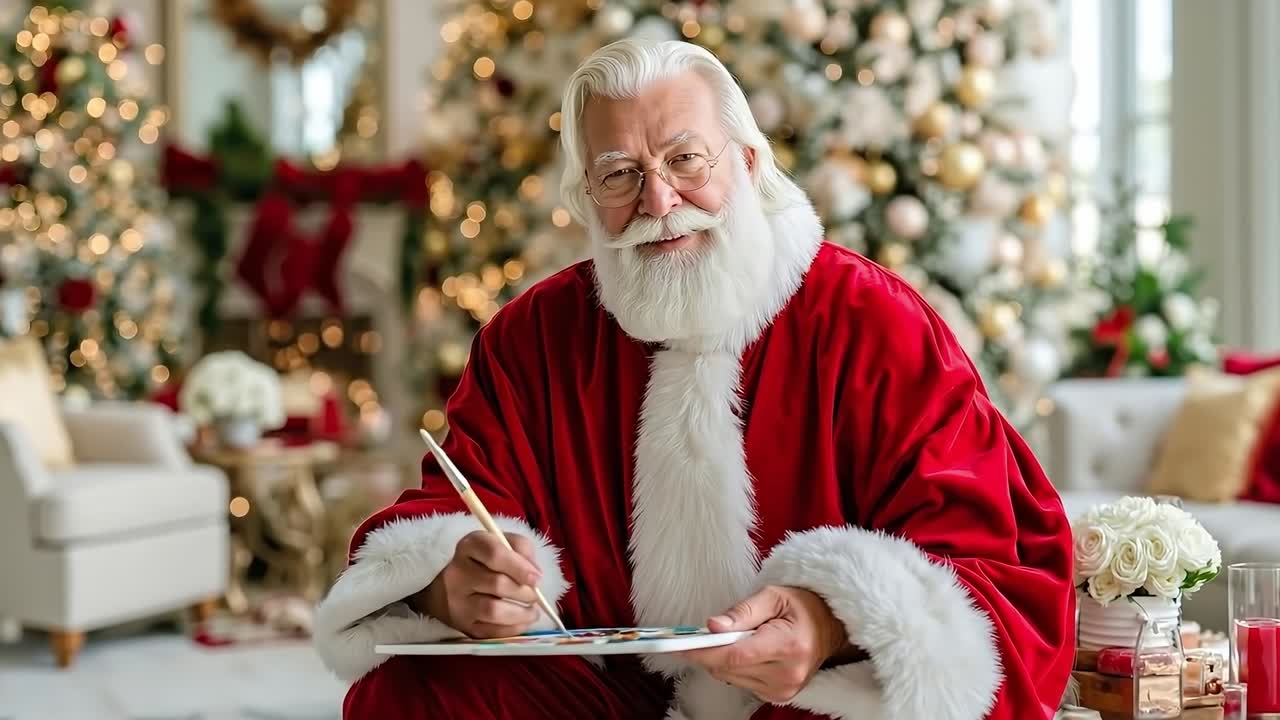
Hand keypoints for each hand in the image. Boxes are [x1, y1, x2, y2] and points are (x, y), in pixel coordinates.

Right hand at [412, 531, 543, 637]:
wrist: (447, 588)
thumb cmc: (483, 561)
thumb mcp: (501, 543)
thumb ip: (521, 549)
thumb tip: (535, 574)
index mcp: (469, 546)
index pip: (494, 553)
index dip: (519, 566)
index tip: (537, 578)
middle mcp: (458, 573)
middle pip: (497, 583)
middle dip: (524, 592)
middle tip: (535, 595)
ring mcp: (457, 602)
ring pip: (493, 610)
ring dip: (521, 613)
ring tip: (532, 611)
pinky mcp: (461, 625)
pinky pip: (491, 631)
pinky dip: (513, 628)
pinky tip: (522, 621)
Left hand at [679, 586, 853, 703]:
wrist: (828, 627)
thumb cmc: (801, 607)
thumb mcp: (772, 596)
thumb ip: (741, 612)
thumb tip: (712, 626)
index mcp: (788, 646)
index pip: (735, 656)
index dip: (704, 651)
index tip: (681, 645)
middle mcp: (787, 674)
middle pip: (729, 669)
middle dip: (710, 651)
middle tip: (705, 632)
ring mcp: (784, 689)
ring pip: (731, 678)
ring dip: (722, 659)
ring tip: (737, 638)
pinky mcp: (779, 696)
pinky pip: (741, 683)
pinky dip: (735, 668)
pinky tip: (747, 651)